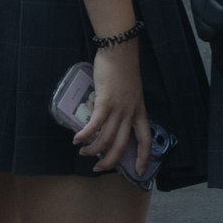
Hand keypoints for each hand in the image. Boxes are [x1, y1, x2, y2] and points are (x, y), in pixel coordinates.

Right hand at [76, 42, 149, 173]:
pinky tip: (77, 139)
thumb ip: (120, 106)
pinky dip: (85, 135)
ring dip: (93, 149)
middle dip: (110, 161)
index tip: (139, 171)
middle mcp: (130, 114)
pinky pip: (95, 124)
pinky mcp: (105, 102)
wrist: (120, 52)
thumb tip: (101, 115)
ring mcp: (118, 108)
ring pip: (106, 138)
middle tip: (98, 168)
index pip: (146, 139)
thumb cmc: (123, 69)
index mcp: (139, 112)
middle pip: (122, 145)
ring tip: (83, 152)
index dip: (143, 157)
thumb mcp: (130, 92)